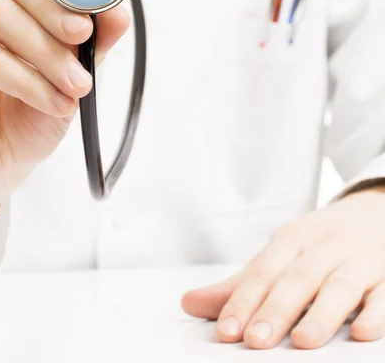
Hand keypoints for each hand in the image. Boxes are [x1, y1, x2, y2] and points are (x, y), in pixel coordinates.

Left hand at [181, 186, 384, 348]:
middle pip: (296, 279)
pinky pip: (383, 294)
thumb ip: (239, 285)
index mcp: (290, 241)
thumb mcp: (279, 255)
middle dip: (275, 310)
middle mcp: (321, 248)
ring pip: (339, 286)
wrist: (373, 211)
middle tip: (255, 341)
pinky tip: (363, 333)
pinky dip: (375, 312)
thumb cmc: (317, 243)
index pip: (262, 272)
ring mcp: (357, 260)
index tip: (226, 331)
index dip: (242, 301)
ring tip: (303, 342)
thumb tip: (189, 303)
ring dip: (322, 314)